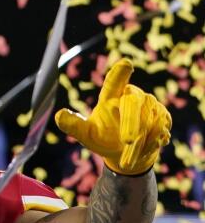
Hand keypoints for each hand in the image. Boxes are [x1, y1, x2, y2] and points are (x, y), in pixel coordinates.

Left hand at [55, 59, 170, 175]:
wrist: (127, 156)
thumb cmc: (103, 140)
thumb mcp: (87, 135)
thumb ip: (74, 125)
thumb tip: (58, 115)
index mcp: (110, 97)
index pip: (114, 83)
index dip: (120, 73)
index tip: (126, 63)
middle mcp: (132, 96)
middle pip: (133, 104)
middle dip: (131, 123)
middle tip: (126, 142)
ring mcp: (150, 106)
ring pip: (149, 120)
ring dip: (141, 142)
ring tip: (128, 158)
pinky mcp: (163, 117)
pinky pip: (161, 128)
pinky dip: (153, 142)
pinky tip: (147, 149)